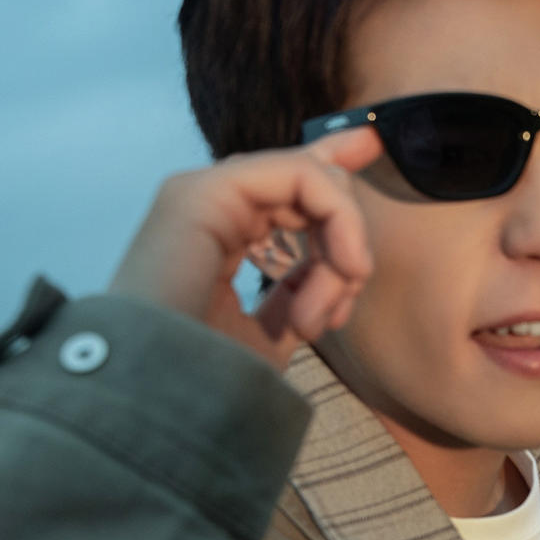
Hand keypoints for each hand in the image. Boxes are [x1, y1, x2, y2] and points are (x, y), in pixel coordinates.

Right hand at [108, 127, 381, 370]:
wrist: (165, 395)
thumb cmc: (212, 379)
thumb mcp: (272, 334)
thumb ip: (299, 293)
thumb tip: (337, 267)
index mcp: (223, 235)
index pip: (286, 187)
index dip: (330, 166)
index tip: (373, 145)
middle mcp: (213, 207)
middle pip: (310, 179)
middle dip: (350, 240)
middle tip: (342, 309)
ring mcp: (205, 194)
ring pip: (313, 179)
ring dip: (345, 244)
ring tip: (332, 308)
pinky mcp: (204, 191)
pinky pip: (301, 174)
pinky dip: (338, 221)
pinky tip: (342, 270)